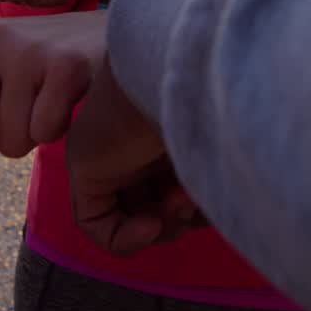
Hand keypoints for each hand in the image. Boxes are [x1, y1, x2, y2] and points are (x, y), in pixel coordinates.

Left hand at [0, 11, 107, 190]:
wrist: (125, 34)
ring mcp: (27, 49)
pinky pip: (44, 134)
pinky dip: (62, 130)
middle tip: (30, 105)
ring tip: (55, 98)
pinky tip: (75, 98)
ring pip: (10, 143)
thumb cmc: (51, 71)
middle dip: (2, 139)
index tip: (1, 102)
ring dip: (36, 135)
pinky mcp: (66, 65)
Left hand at [65, 56, 204, 255]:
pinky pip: (94, 224)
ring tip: (180, 203)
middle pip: (153, 204)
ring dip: (162, 226)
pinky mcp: (84, 164)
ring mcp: (109, 150)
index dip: (200, 207)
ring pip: (128, 215)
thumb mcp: (226, 151)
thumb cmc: (221, 104)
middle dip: (181, 219)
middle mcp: (138, 137)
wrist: (189, 71)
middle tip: (197, 203)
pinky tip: (151, 224)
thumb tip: (212, 216)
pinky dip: (124, 238)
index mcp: (170, 127)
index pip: (178, 185)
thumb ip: (217, 180)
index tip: (216, 198)